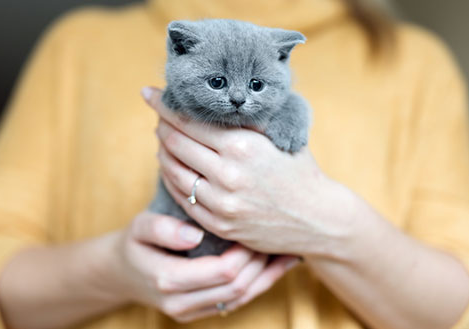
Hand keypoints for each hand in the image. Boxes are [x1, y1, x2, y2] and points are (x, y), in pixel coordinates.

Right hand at [108, 211, 298, 322]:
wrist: (121, 273)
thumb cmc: (135, 243)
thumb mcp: (139, 226)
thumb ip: (162, 228)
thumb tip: (195, 235)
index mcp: (168, 280)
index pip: (222, 271)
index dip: (244, 252)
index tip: (254, 226)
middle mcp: (180, 303)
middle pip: (236, 287)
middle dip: (259, 261)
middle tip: (272, 234)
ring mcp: (191, 313)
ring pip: (241, 298)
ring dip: (265, 275)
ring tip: (283, 249)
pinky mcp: (200, 313)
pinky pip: (236, 302)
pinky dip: (259, 284)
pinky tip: (275, 265)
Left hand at [142, 87, 347, 255]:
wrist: (318, 219)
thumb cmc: (299, 170)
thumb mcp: (279, 134)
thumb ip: (248, 117)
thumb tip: (215, 93)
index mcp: (242, 146)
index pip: (189, 120)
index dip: (165, 105)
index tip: (151, 93)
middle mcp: (228, 174)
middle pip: (175, 144)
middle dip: (161, 125)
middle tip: (158, 115)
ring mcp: (222, 203)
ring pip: (174, 171)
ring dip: (163, 152)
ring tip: (162, 139)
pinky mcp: (219, 225)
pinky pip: (182, 198)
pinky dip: (172, 179)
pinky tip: (171, 167)